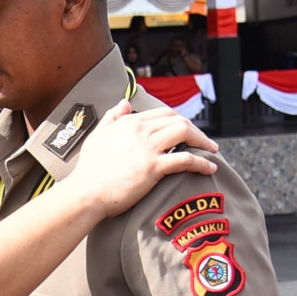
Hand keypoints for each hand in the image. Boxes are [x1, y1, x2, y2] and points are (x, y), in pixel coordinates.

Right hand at [70, 101, 218, 221]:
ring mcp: (148, 148)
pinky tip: (209, 168)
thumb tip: (124, 102)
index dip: (178, 120)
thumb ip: (112, 117)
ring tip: (211, 151)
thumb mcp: (97, 136)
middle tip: (204, 141)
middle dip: (195, 129)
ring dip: (202, 141)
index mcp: (129, 123)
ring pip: (185, 133)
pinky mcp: (153, 167)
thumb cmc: (88, 170)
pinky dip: (201, 162)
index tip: (187, 132)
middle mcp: (140, 131)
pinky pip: (186, 159)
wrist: (85, 193)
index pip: (162, 114)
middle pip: (178, 120)